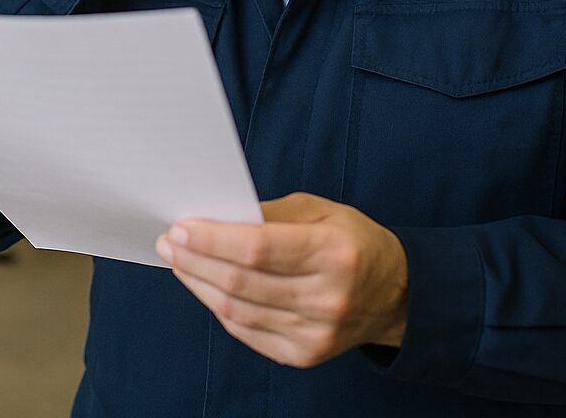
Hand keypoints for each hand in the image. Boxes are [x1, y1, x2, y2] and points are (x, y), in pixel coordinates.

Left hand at [155, 192, 409, 367]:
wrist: (397, 295)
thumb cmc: (354, 242)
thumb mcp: (321, 211)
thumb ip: (270, 214)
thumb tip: (216, 217)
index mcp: (334, 253)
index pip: (259, 248)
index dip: (213, 239)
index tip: (181, 227)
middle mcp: (327, 297)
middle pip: (241, 282)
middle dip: (195, 260)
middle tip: (169, 242)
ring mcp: (315, 332)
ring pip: (238, 310)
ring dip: (199, 284)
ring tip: (179, 262)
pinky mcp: (304, 354)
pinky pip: (247, 332)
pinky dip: (220, 308)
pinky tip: (205, 287)